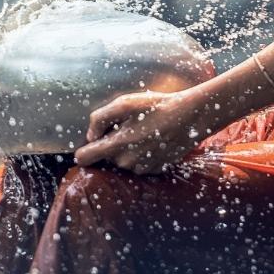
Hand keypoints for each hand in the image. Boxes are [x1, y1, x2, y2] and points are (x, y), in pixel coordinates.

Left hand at [73, 90, 202, 174]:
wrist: (190, 117)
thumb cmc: (156, 106)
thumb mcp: (124, 103)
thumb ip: (99, 118)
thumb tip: (90, 136)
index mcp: (116, 146)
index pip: (84, 158)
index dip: (83, 150)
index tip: (89, 144)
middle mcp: (127, 162)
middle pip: (106, 158)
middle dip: (112, 144)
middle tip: (128, 127)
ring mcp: (142, 169)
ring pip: (124, 161)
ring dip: (128, 149)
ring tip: (143, 131)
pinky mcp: (155, 170)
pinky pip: (139, 164)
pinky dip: (142, 154)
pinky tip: (153, 139)